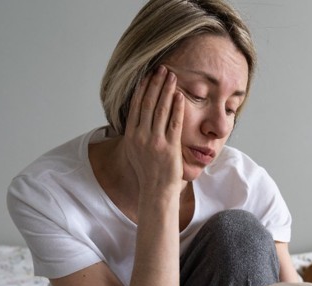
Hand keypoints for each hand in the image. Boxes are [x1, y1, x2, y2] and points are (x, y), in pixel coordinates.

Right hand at [124, 65, 185, 193]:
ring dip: (167, 90)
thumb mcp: (135, 151)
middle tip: (162, 69)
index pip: (137, 106)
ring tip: (172, 76)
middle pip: (149, 103)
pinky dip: (177, 108)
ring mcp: (155, 142)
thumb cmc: (148, 172)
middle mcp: (141, 136)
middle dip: (156, 84)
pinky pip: (174, 123)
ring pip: (161, 110)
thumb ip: (136, 133)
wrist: (156, 191)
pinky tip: (180, 96)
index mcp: (131, 136)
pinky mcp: (170, 147)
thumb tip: (137, 117)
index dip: (143, 88)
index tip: (148, 75)